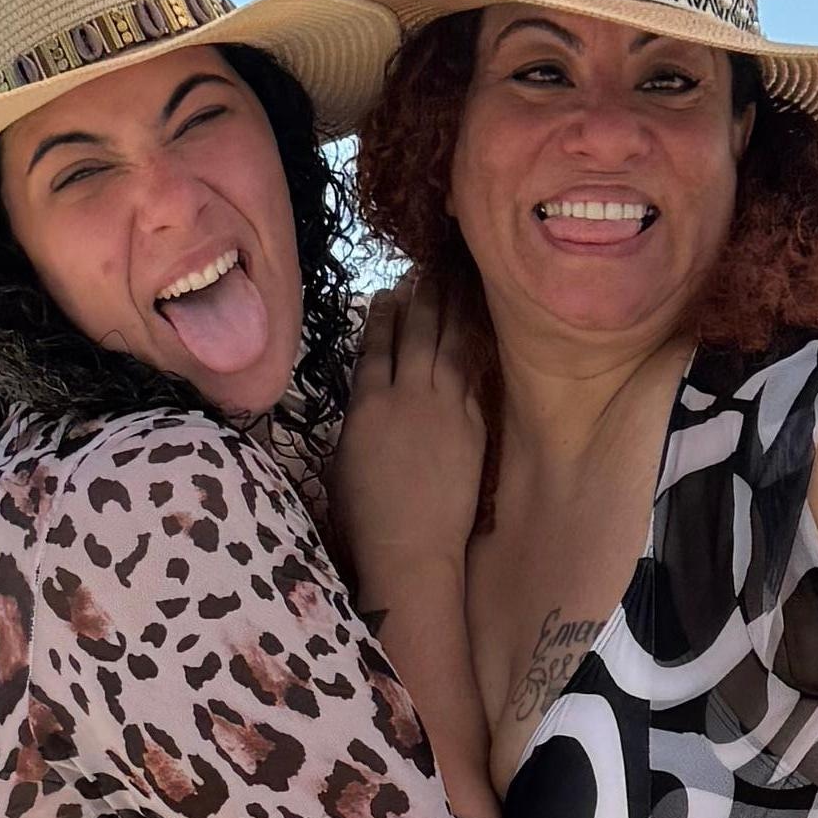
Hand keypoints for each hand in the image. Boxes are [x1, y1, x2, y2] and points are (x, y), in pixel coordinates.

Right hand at [333, 275, 489, 594]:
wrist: (412, 547)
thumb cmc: (366, 517)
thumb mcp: (344, 459)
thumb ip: (359, 418)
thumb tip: (371, 396)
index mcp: (367, 404)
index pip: (375, 344)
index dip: (382, 315)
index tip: (387, 293)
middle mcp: (406, 395)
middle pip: (417, 333)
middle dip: (421, 297)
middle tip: (427, 270)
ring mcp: (444, 406)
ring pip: (449, 345)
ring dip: (450, 310)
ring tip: (452, 285)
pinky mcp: (473, 423)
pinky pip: (472, 373)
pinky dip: (471, 346)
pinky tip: (473, 331)